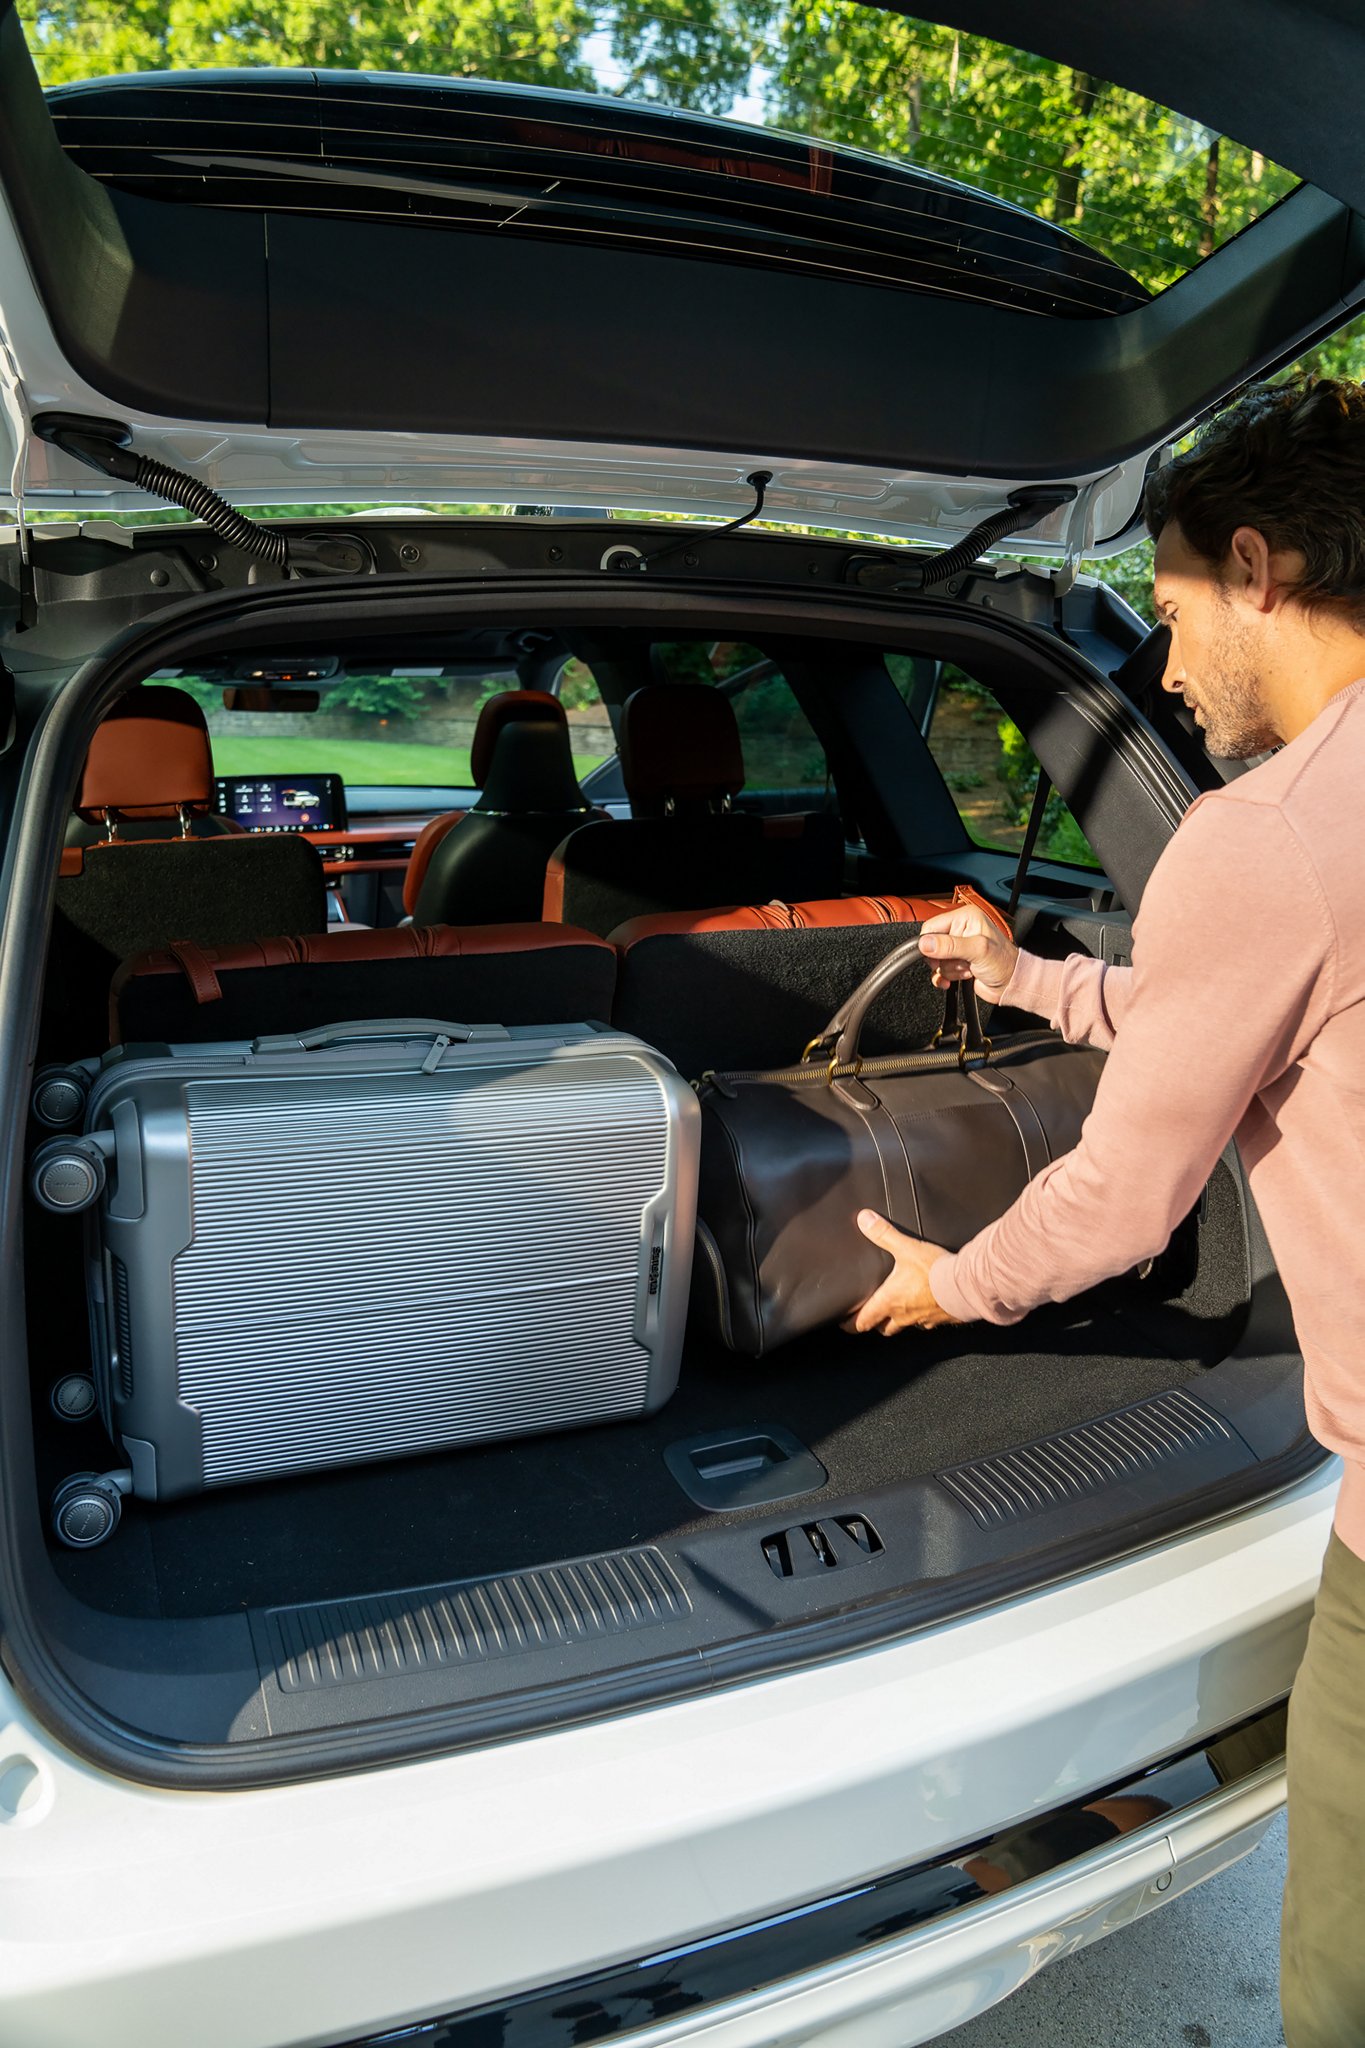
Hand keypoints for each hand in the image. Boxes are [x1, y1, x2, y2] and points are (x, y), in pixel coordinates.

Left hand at [842, 1211, 959, 1334]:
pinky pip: (928, 1323)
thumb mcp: (906, 1247)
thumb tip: (864, 1220)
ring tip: (898, 1310)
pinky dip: (924, 1317)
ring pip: (905, 1327)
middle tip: (870, 1317)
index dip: (851, 1324)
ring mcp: (923, 1320)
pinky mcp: (941, 1320)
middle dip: (875, 1323)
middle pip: (883, 1328)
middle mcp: (904, 1315)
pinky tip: (927, 1305)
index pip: (863, 1322)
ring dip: (899, 1321)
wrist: (968, 1285)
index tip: (846, 1323)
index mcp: (890, 1301)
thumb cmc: (935, 1271)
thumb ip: (884, 1234)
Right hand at [917, 905, 1017, 1002]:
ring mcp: (958, 947)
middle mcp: (961, 929)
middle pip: (932, 945)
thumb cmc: (1005, 963)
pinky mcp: (956, 961)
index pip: (932, 926)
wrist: (1011, 983)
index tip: (937, 956)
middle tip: (960, 961)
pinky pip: (939, 970)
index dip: (930, 943)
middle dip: (943, 959)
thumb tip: (925, 943)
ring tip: (968, 968)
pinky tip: (958, 977)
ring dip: (950, 969)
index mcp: (965, 917)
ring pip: (936, 960)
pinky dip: (945, 977)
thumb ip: (950, 946)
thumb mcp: (978, 951)